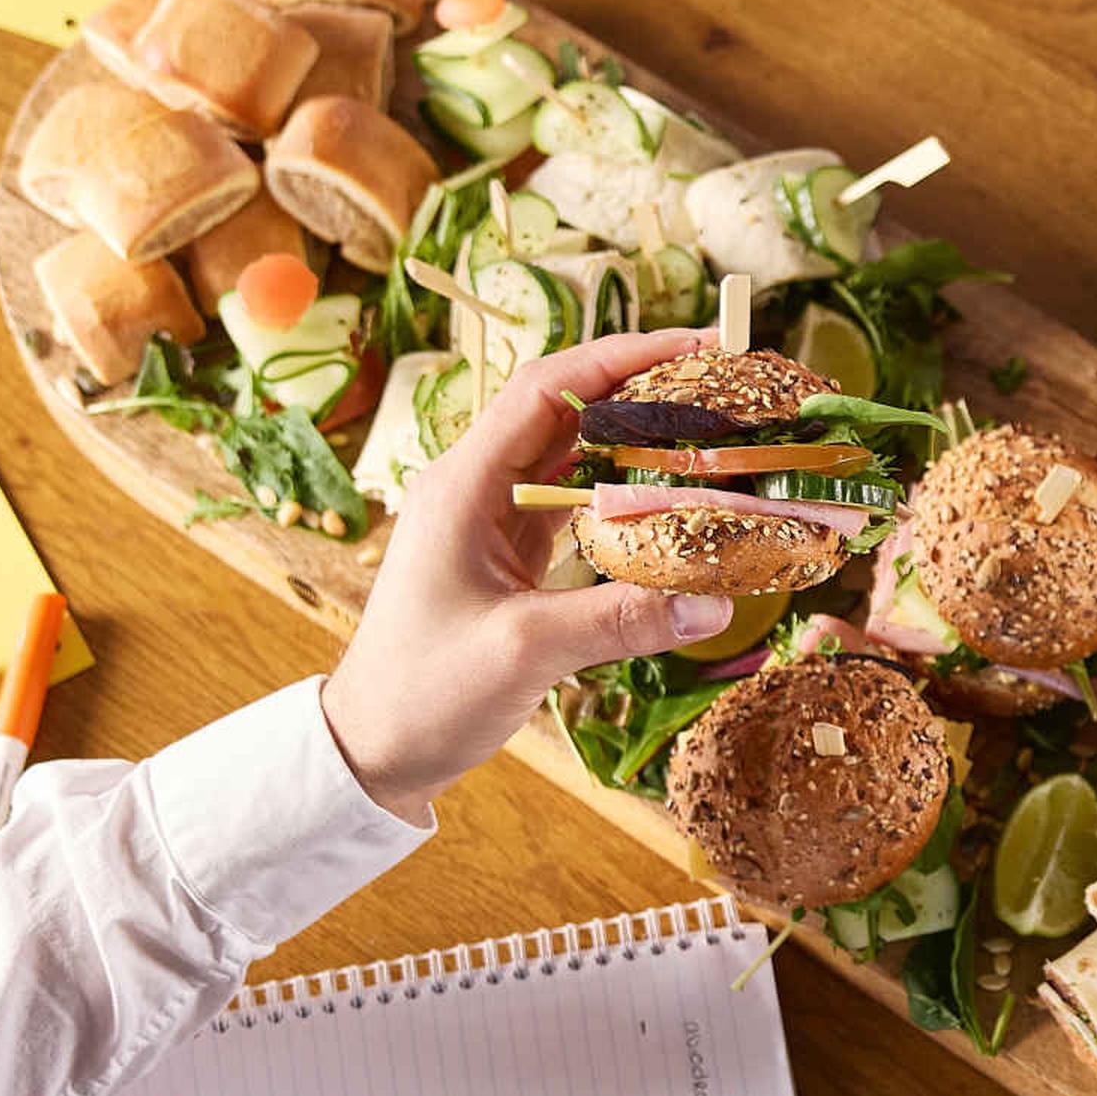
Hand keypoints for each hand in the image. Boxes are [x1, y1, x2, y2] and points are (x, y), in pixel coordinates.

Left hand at [319, 328, 740, 815]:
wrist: (372, 747)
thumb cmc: (423, 694)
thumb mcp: (524, 652)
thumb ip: (619, 621)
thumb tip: (716, 602)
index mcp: (463, 484)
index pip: (548, 389)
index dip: (623, 357)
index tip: (696, 347)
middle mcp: (475, 486)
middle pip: (567, 409)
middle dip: (644, 388)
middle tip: (724, 384)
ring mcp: (491, 518)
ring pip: (574, 453)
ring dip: (639, 438)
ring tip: (713, 429)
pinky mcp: (507, 552)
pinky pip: (574, 500)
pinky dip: (624, 491)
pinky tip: (674, 496)